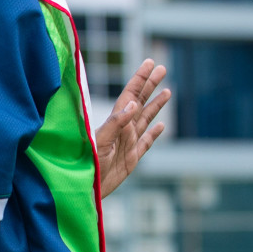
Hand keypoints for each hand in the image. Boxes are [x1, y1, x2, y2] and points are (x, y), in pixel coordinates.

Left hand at [94, 59, 169, 197]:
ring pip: (146, 119)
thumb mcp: (99, 142)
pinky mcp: (132, 158)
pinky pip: (147, 142)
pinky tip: (162, 126)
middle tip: (162, 68)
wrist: (84, 189)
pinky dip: (154, 133)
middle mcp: (123, 129)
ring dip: (156, 105)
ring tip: (168, 91)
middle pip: (140, 102)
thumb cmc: (87, 165)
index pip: (130, 95)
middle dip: (150, 85)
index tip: (150, 63)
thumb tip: (132, 103)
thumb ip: (115, 123)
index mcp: (115, 122)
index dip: (140, 78)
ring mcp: (128, 143)